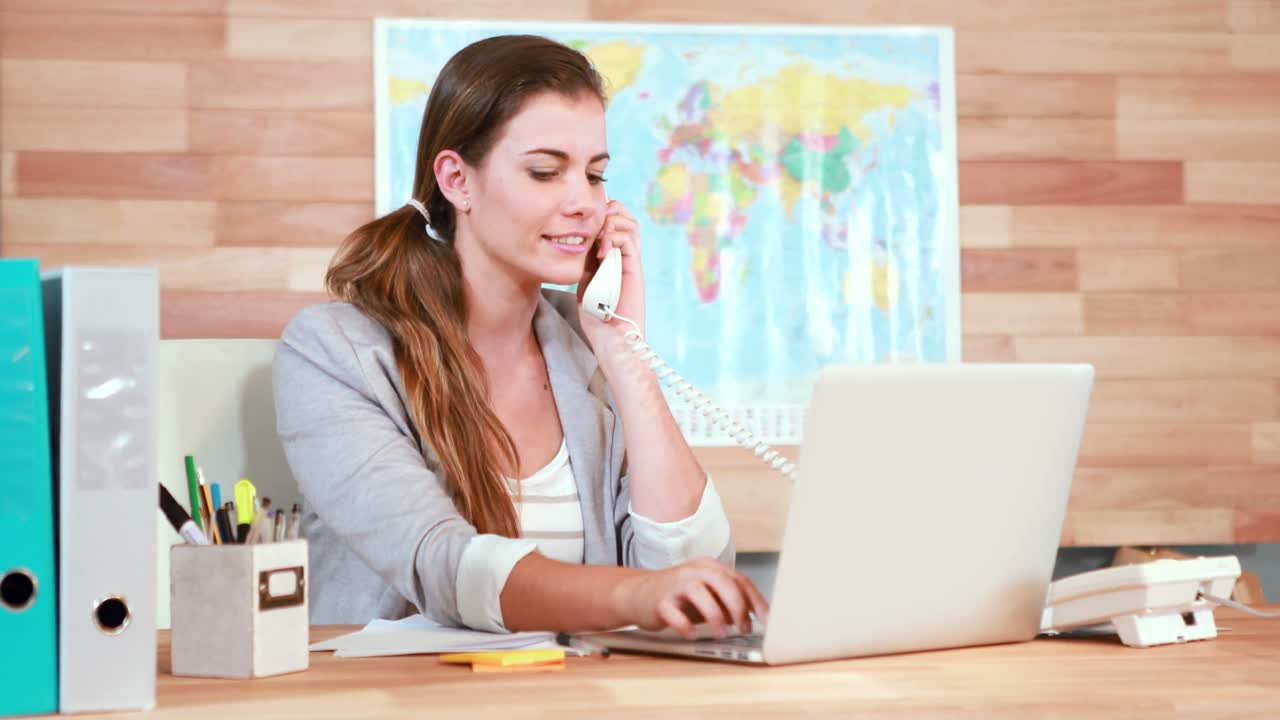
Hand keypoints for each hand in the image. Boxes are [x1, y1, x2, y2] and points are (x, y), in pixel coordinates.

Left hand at [577, 199, 644, 338]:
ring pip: (630, 223)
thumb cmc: (597, 317)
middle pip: (625, 215)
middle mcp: (624, 254)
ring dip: (611, 223)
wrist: (612, 338)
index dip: (599, 215)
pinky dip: (614, 239)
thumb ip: (583, 263)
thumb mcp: (584, 282)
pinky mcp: (635, 269)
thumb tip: (570, 243)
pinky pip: (629, 240)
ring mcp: (631, 260)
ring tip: (599, 239)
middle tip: (592, 226)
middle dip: (608, 212)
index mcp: (611, 255)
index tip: (581, 224)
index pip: (612, 219)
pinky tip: (601, 254)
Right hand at [614, 558, 769, 639]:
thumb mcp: (707, 595)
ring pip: (700, 593)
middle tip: (744, 628)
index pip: (739, 580)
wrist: (637, 593)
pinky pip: (674, 612)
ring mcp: (676, 584)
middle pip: (723, 583)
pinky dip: (685, 625)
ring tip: (721, 634)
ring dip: (715, 616)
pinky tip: (691, 634)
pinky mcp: (659, 601)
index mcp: (709, 568)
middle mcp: (694, 571)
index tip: (766, 619)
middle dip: (738, 608)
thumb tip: (751, 618)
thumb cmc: (676, 594)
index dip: (755, 601)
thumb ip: (727, 603)